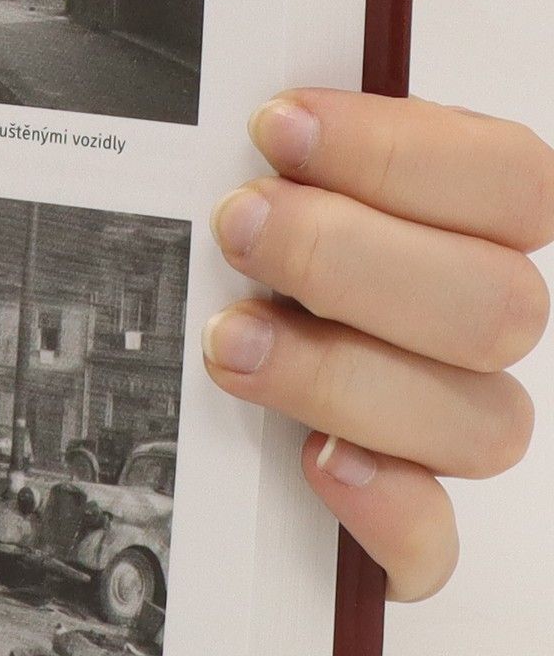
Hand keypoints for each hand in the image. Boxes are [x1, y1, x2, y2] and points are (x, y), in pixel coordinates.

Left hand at [205, 91, 552, 599]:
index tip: (276, 126)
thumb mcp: (233, 180)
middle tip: (236, 225)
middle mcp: (469, 325)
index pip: (511, 177)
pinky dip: (384, 510)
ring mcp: (440, 429)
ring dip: (342, 373)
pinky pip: (430, 545)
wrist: (144, 382)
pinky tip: (319, 465)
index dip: (400, 150)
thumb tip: (253, 110)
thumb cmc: (209, 253)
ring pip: (476, 422)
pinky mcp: (394, 527)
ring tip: (229, 340)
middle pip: (500, 305)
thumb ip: (274, 152)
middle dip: (350, 258)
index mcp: (458, 222)